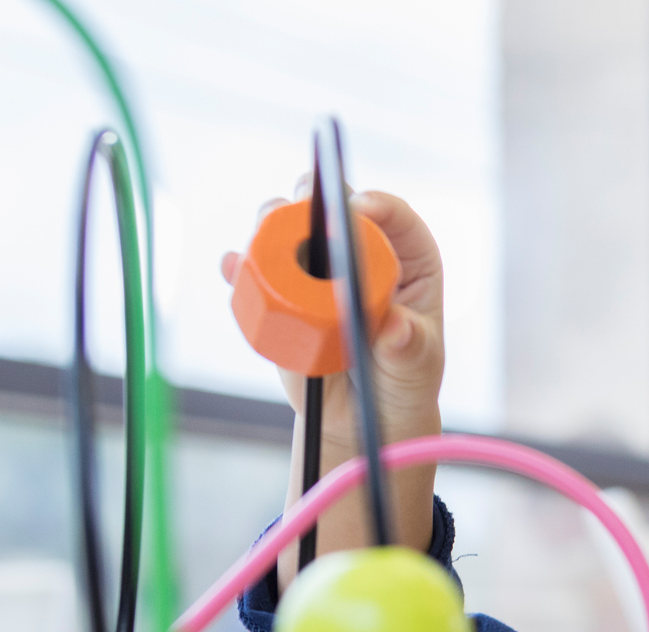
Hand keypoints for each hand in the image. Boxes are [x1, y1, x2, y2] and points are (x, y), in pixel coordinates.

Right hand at [223, 182, 443, 565]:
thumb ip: (409, 346)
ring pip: (290, 230)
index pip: (395, 217)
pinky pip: (258, 272)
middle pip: (334, 208)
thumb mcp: (415, 366)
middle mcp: (361, 253)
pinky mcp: (284, 292)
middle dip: (314, 199)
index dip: (376, 206)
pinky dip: (241, 266)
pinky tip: (232, 266)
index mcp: (407, 257)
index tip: (358, 210)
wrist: (364, 414)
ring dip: (271, 224)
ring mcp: (317, 269)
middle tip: (300, 208)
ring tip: (262, 238)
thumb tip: (397, 328)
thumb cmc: (402, 380)